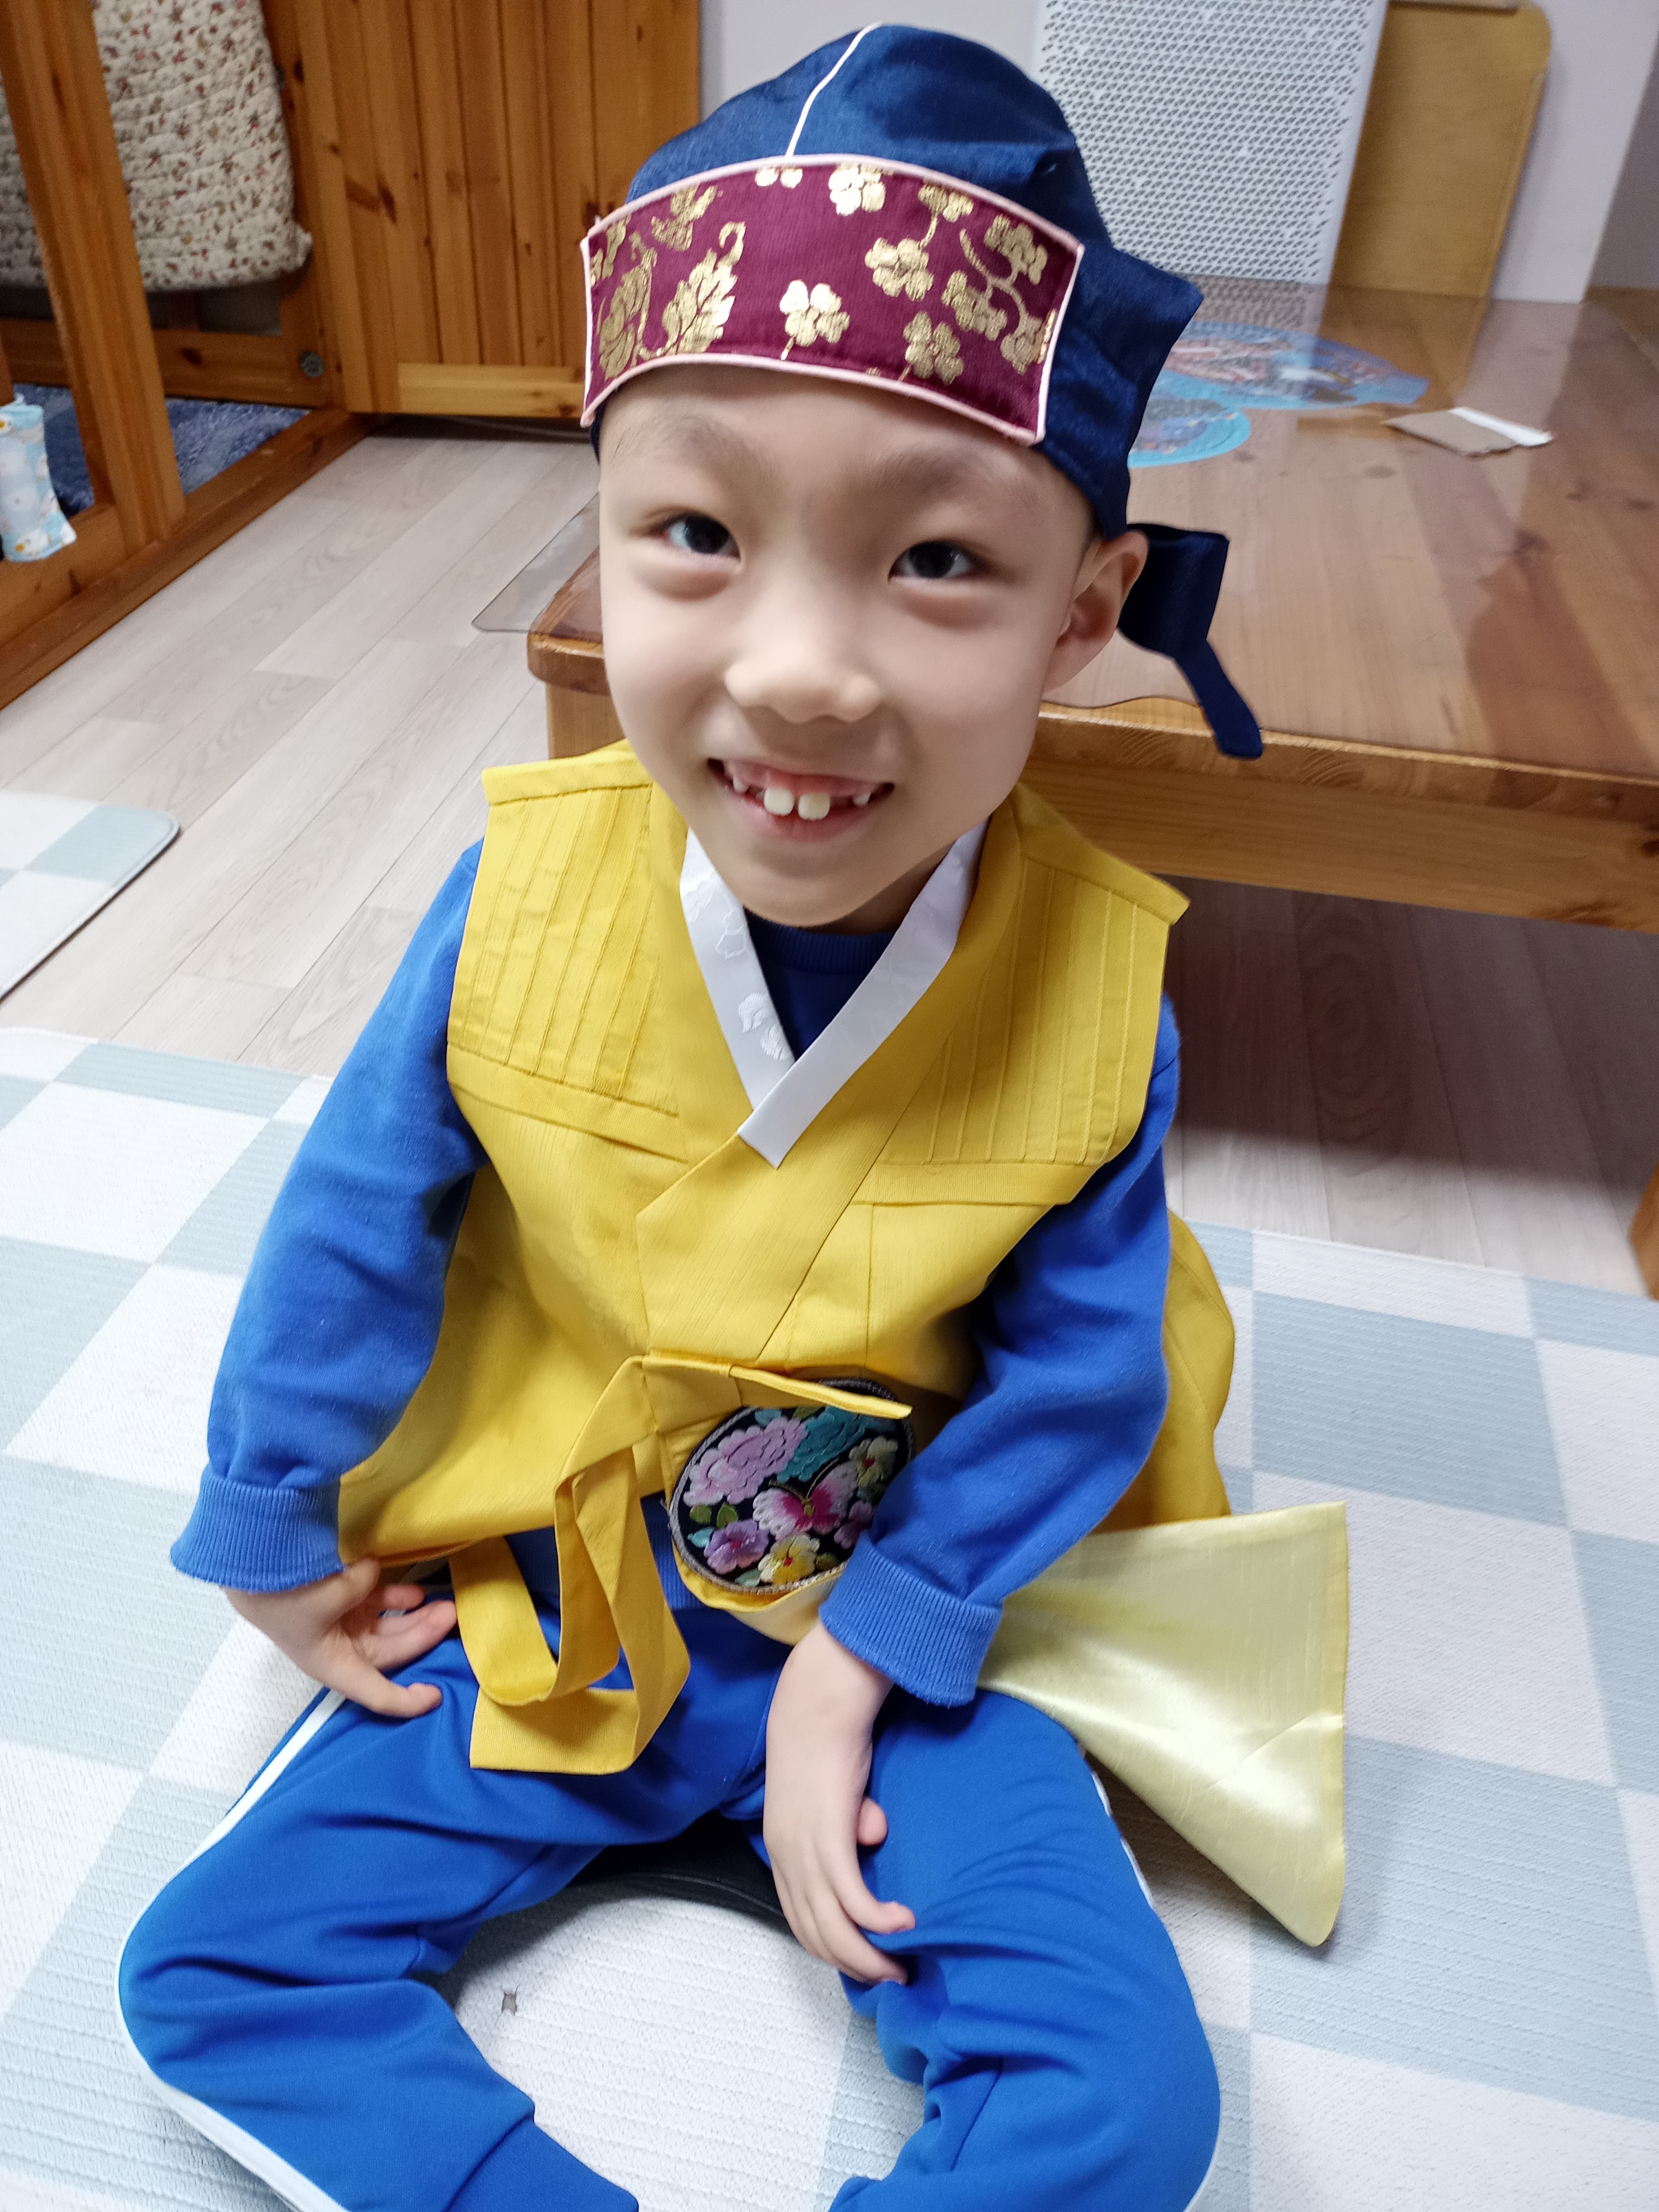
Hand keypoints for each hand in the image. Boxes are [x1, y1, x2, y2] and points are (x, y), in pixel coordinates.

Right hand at [225, 1557, 456, 1718]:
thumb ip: (363, 1587)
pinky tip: (413, 1592)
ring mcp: (340, 1624)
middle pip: (391, 1652)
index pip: (377, 1693)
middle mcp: (340, 1650)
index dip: (407, 1701)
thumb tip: (372, 1572)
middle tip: (450, 1616)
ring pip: (388, 1627)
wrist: (251, 1567)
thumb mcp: (330, 1596)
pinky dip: (396, 1598)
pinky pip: (376, 1604)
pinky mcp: (339, 1600)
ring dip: (414, 1617)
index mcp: (334, 1665)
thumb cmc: (285, 1594)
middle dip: (423, 1636)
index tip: (436, 1696)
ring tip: (441, 1603)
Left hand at [764, 1622, 914, 1984]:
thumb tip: (873, 1835)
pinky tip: (904, 1924)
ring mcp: (805, 1853)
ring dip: (869, 1956)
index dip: (833, 1949)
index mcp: (783, 1852)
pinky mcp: (829, 1840)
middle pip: (817, 1936)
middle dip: (855, 1965)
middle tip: (892, 1976)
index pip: (801, 1920)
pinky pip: (853, 1901)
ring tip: (901, 1966)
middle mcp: (787, 1860)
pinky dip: (877, 1922)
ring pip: (834, 1929)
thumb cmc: (828, 1741)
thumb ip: (848, 1820)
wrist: (816, 1704)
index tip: (866, 1962)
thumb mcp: (833, 1792)